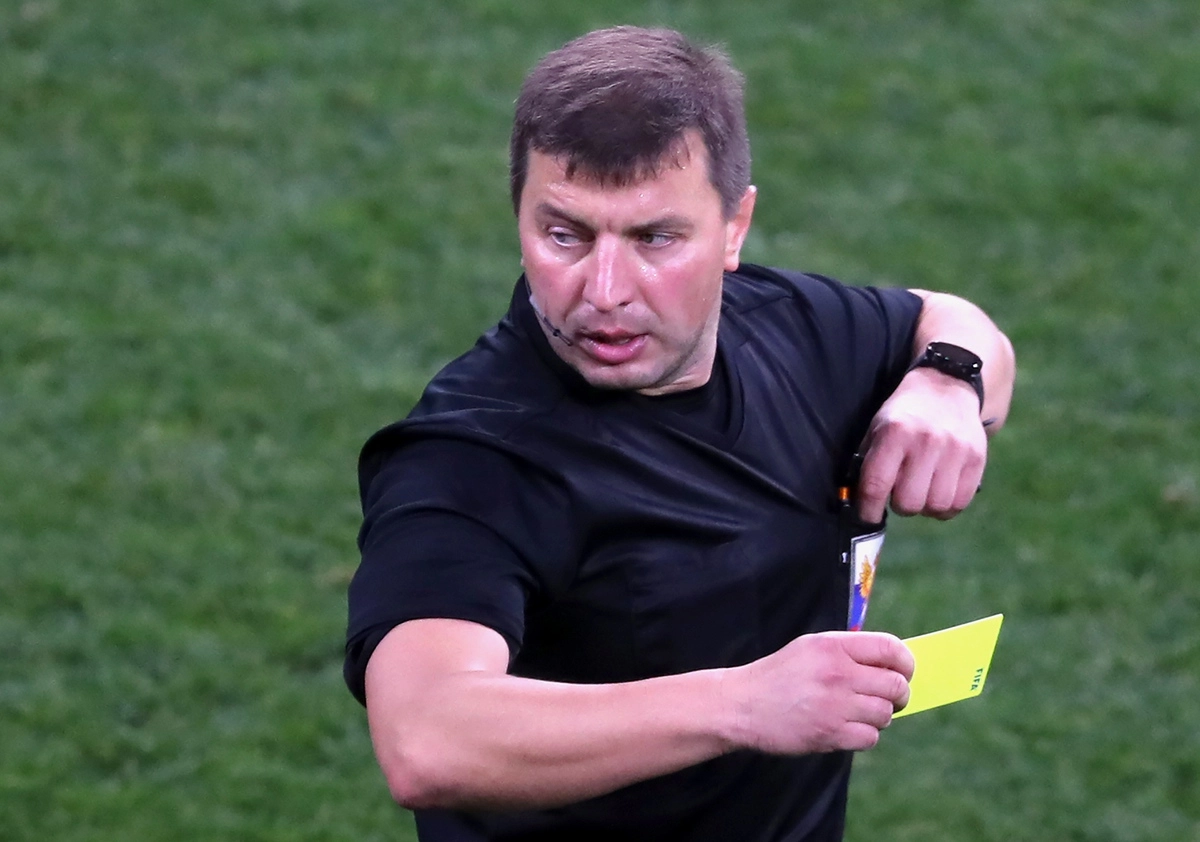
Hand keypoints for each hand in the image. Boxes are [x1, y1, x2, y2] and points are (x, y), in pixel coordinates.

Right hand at [723, 631, 913, 754]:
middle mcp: (837, 673)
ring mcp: (835, 705)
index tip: (905, 672)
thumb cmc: (779, 675)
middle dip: (900, 695)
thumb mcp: (810, 648)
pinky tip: (847, 728)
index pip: (891, 649)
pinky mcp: (830, 734)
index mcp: (833, 646)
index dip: (906, 663)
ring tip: (860, 714)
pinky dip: (865, 736)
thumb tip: (892, 664)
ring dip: (879, 717)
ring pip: (885, 714)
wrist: (742, 704)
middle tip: (890, 699)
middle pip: (895, 685)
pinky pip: (870, 738)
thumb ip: (848, 651)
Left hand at [856, 366, 987, 522]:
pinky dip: (946, 507)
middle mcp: (926, 441)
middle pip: (909, 502)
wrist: (946, 385)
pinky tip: (938, 493)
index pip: (876, 485)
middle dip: (899, 505)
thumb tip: (858, 500)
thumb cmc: (904, 414)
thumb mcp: (878, 427)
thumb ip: (868, 462)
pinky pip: (959, 503)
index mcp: (895, 433)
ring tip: (921, 493)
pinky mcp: (977, 458)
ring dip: (925, 507)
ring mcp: (955, 451)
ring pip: (936, 506)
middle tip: (899, 494)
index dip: (868, 509)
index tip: (868, 515)